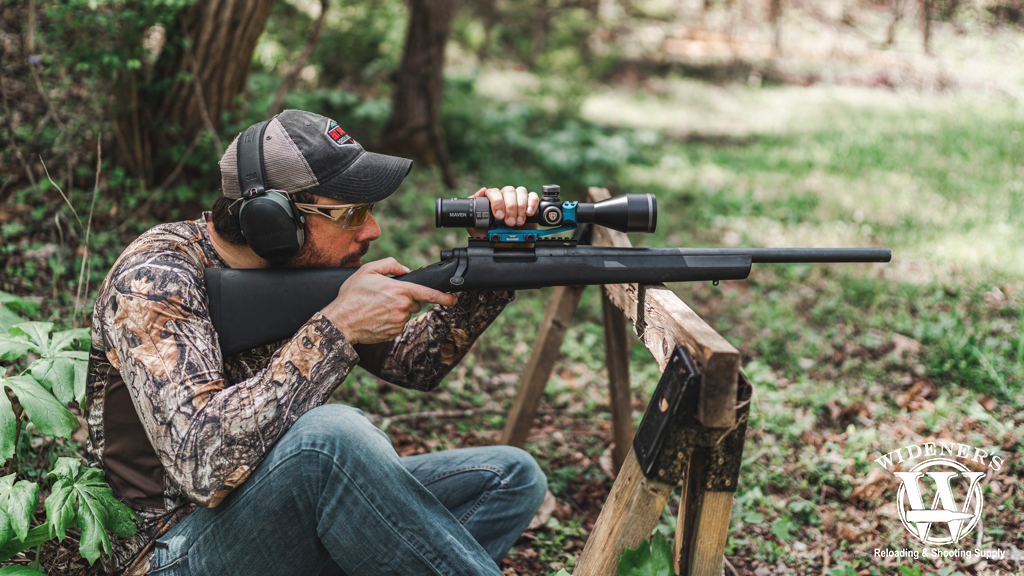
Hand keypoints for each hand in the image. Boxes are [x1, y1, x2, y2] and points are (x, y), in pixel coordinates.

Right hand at [321, 258, 457, 344]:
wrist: (341, 321)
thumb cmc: (352, 295)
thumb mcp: (368, 270)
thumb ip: (390, 265)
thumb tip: (405, 269)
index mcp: (399, 290)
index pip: (428, 293)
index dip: (443, 297)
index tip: (454, 299)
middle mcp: (402, 307)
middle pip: (415, 302)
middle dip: (405, 299)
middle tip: (385, 297)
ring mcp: (398, 322)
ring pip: (406, 314)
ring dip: (397, 310)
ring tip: (376, 307)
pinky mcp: (393, 333)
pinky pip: (398, 325)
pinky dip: (390, 321)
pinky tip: (376, 317)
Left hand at [467, 186, 539, 236]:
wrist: (504, 247)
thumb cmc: (490, 237)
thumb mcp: (476, 227)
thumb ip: (475, 210)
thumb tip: (480, 192)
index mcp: (492, 200)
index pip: (494, 192)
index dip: (497, 202)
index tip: (498, 216)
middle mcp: (505, 197)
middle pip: (508, 191)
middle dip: (510, 207)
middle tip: (509, 222)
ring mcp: (518, 200)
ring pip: (520, 191)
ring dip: (520, 207)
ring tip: (519, 222)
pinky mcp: (530, 206)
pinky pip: (533, 196)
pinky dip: (532, 203)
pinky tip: (529, 213)